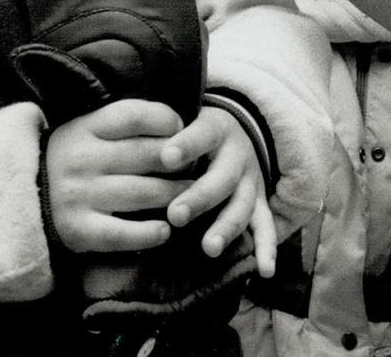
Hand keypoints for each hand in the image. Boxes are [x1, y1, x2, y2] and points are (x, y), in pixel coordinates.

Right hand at [44, 98, 187, 253]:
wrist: (23, 199)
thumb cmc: (75, 160)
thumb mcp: (89, 131)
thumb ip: (126, 125)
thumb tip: (180, 125)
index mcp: (85, 127)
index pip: (135, 115)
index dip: (167, 121)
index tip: (183, 130)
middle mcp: (81, 159)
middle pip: (146, 154)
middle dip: (180, 161)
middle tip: (197, 167)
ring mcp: (78, 195)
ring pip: (143, 193)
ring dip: (175, 195)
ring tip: (190, 196)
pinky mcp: (78, 229)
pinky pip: (123, 233)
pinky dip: (150, 233)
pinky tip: (165, 230)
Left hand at [160, 107, 276, 277]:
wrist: (241, 132)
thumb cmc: (196, 133)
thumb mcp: (184, 120)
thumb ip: (160, 132)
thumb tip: (123, 144)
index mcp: (216, 131)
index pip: (201, 135)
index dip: (186, 146)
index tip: (165, 157)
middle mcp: (236, 158)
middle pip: (221, 178)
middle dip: (199, 198)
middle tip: (175, 215)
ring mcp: (250, 183)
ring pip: (241, 206)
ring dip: (226, 228)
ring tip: (208, 248)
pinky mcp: (258, 204)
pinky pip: (266, 227)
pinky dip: (267, 249)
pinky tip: (265, 271)